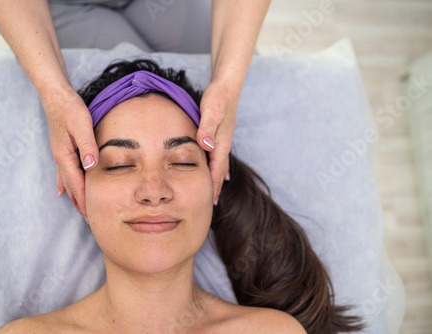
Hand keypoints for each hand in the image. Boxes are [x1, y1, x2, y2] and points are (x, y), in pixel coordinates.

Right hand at [41, 86, 98, 216]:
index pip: (76, 184)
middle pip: (71, 186)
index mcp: (65, 156)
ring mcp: (60, 154)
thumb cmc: (69, 108)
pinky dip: (64, 183)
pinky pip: (63, 171)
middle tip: (88, 219)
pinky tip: (61, 191)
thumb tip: (91, 167)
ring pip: (67, 181)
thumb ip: (87, 146)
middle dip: (79, 203)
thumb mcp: (82, 125)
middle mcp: (60, 158)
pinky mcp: (62, 148)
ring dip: (73, 195)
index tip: (91, 215)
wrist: (56, 95)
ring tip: (79, 210)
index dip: (84, 200)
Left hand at [197, 80, 237, 203]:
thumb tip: (206, 146)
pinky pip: (218, 156)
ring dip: (216, 179)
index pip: (216, 171)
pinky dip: (218, 167)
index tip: (210, 203)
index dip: (213, 187)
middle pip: (219, 171)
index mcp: (221, 143)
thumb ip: (207, 128)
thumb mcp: (211, 111)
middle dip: (216, 188)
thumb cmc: (218, 97)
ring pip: (219, 164)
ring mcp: (222, 139)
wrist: (227, 84)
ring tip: (214, 193)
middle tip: (211, 205)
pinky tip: (220, 171)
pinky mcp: (219, 134)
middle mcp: (223, 144)